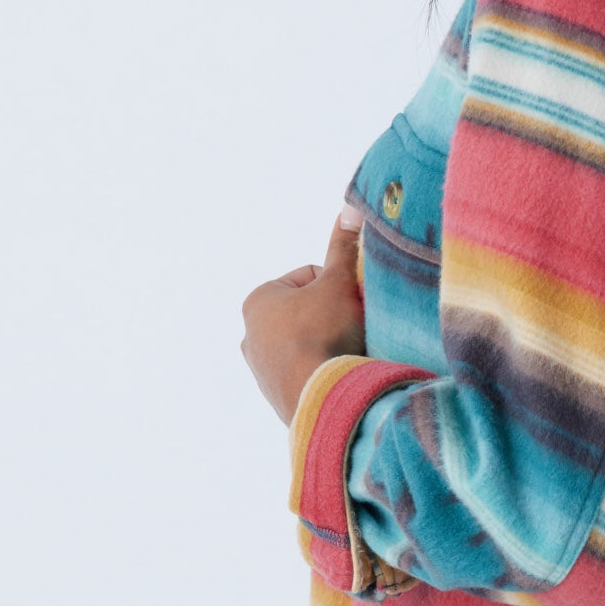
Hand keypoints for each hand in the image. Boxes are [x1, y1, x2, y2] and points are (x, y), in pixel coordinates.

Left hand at [240, 207, 366, 425]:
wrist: (321, 395)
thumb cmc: (324, 332)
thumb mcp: (339, 283)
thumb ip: (343, 248)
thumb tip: (349, 210)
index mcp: (258, 299)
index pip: (308, 276)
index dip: (337, 285)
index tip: (351, 300)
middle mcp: (250, 333)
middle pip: (306, 311)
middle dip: (331, 315)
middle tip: (354, 325)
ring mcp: (260, 367)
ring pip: (305, 342)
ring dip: (327, 342)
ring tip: (348, 350)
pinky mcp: (274, 394)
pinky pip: (306, 370)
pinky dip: (322, 367)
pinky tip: (339, 371)